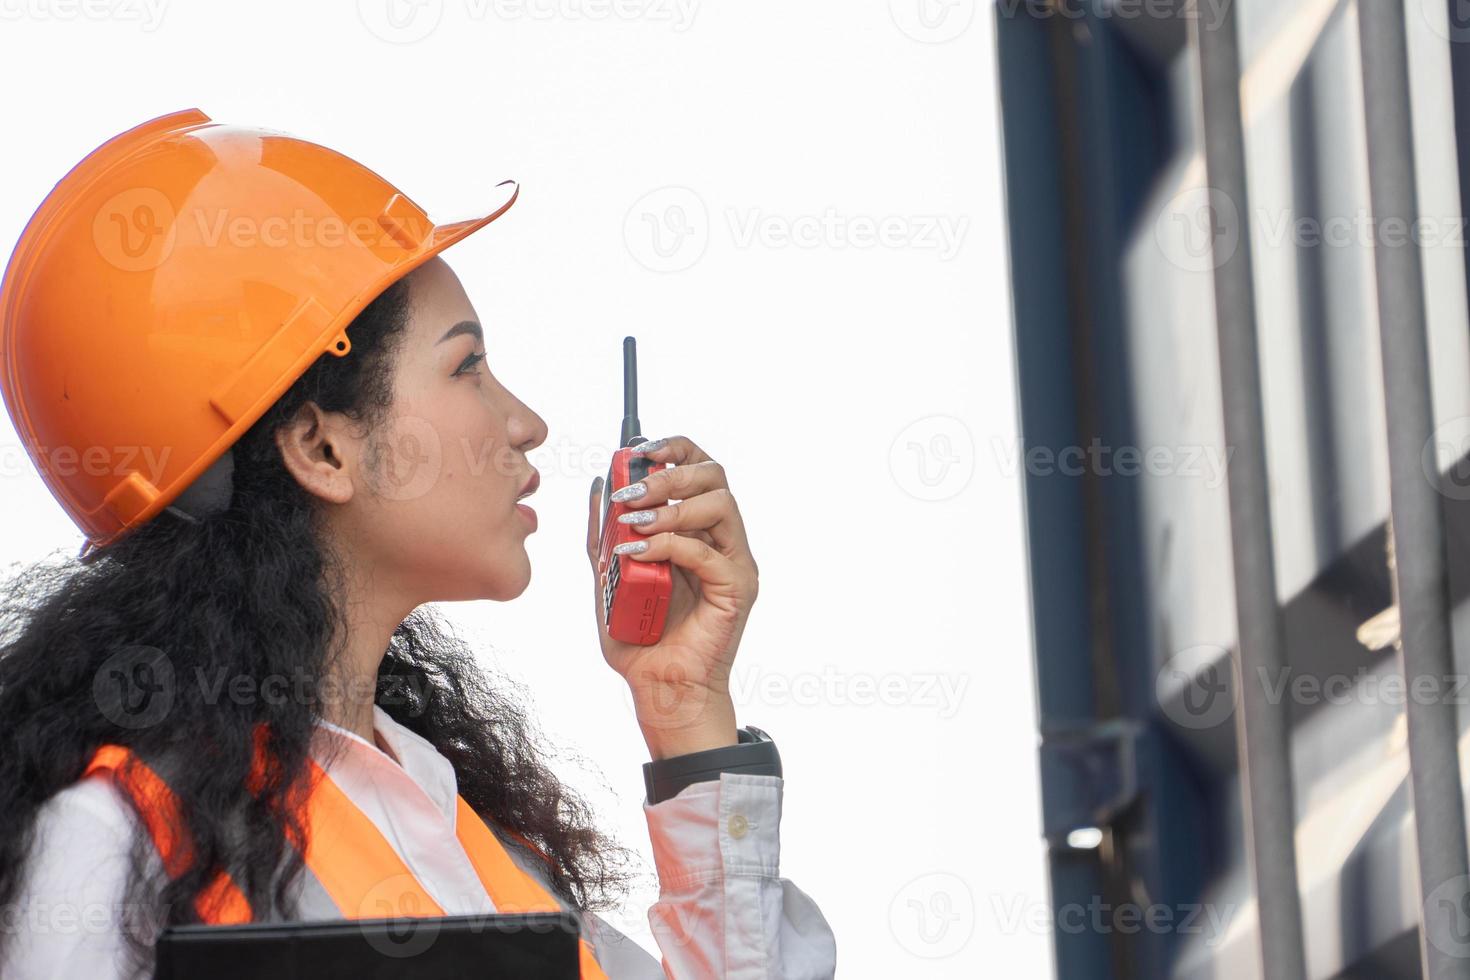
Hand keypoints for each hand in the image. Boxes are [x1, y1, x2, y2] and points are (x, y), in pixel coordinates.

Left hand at [585, 435, 758, 759]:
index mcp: (698, 530)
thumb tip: (596, 486)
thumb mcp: (609, 577)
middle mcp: (722, 540)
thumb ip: (605, 534)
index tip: (640, 449)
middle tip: (632, 492)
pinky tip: (637, 555)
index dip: (675, 448)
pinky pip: (708, 552)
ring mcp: (733, 563)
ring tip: (635, 523)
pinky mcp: (736, 589)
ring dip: (672, 507)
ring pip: (721, 505)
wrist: (658, 689)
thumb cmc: (639, 639)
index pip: (699, 470)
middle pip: (715, 476)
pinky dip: (669, 546)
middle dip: (670, 474)